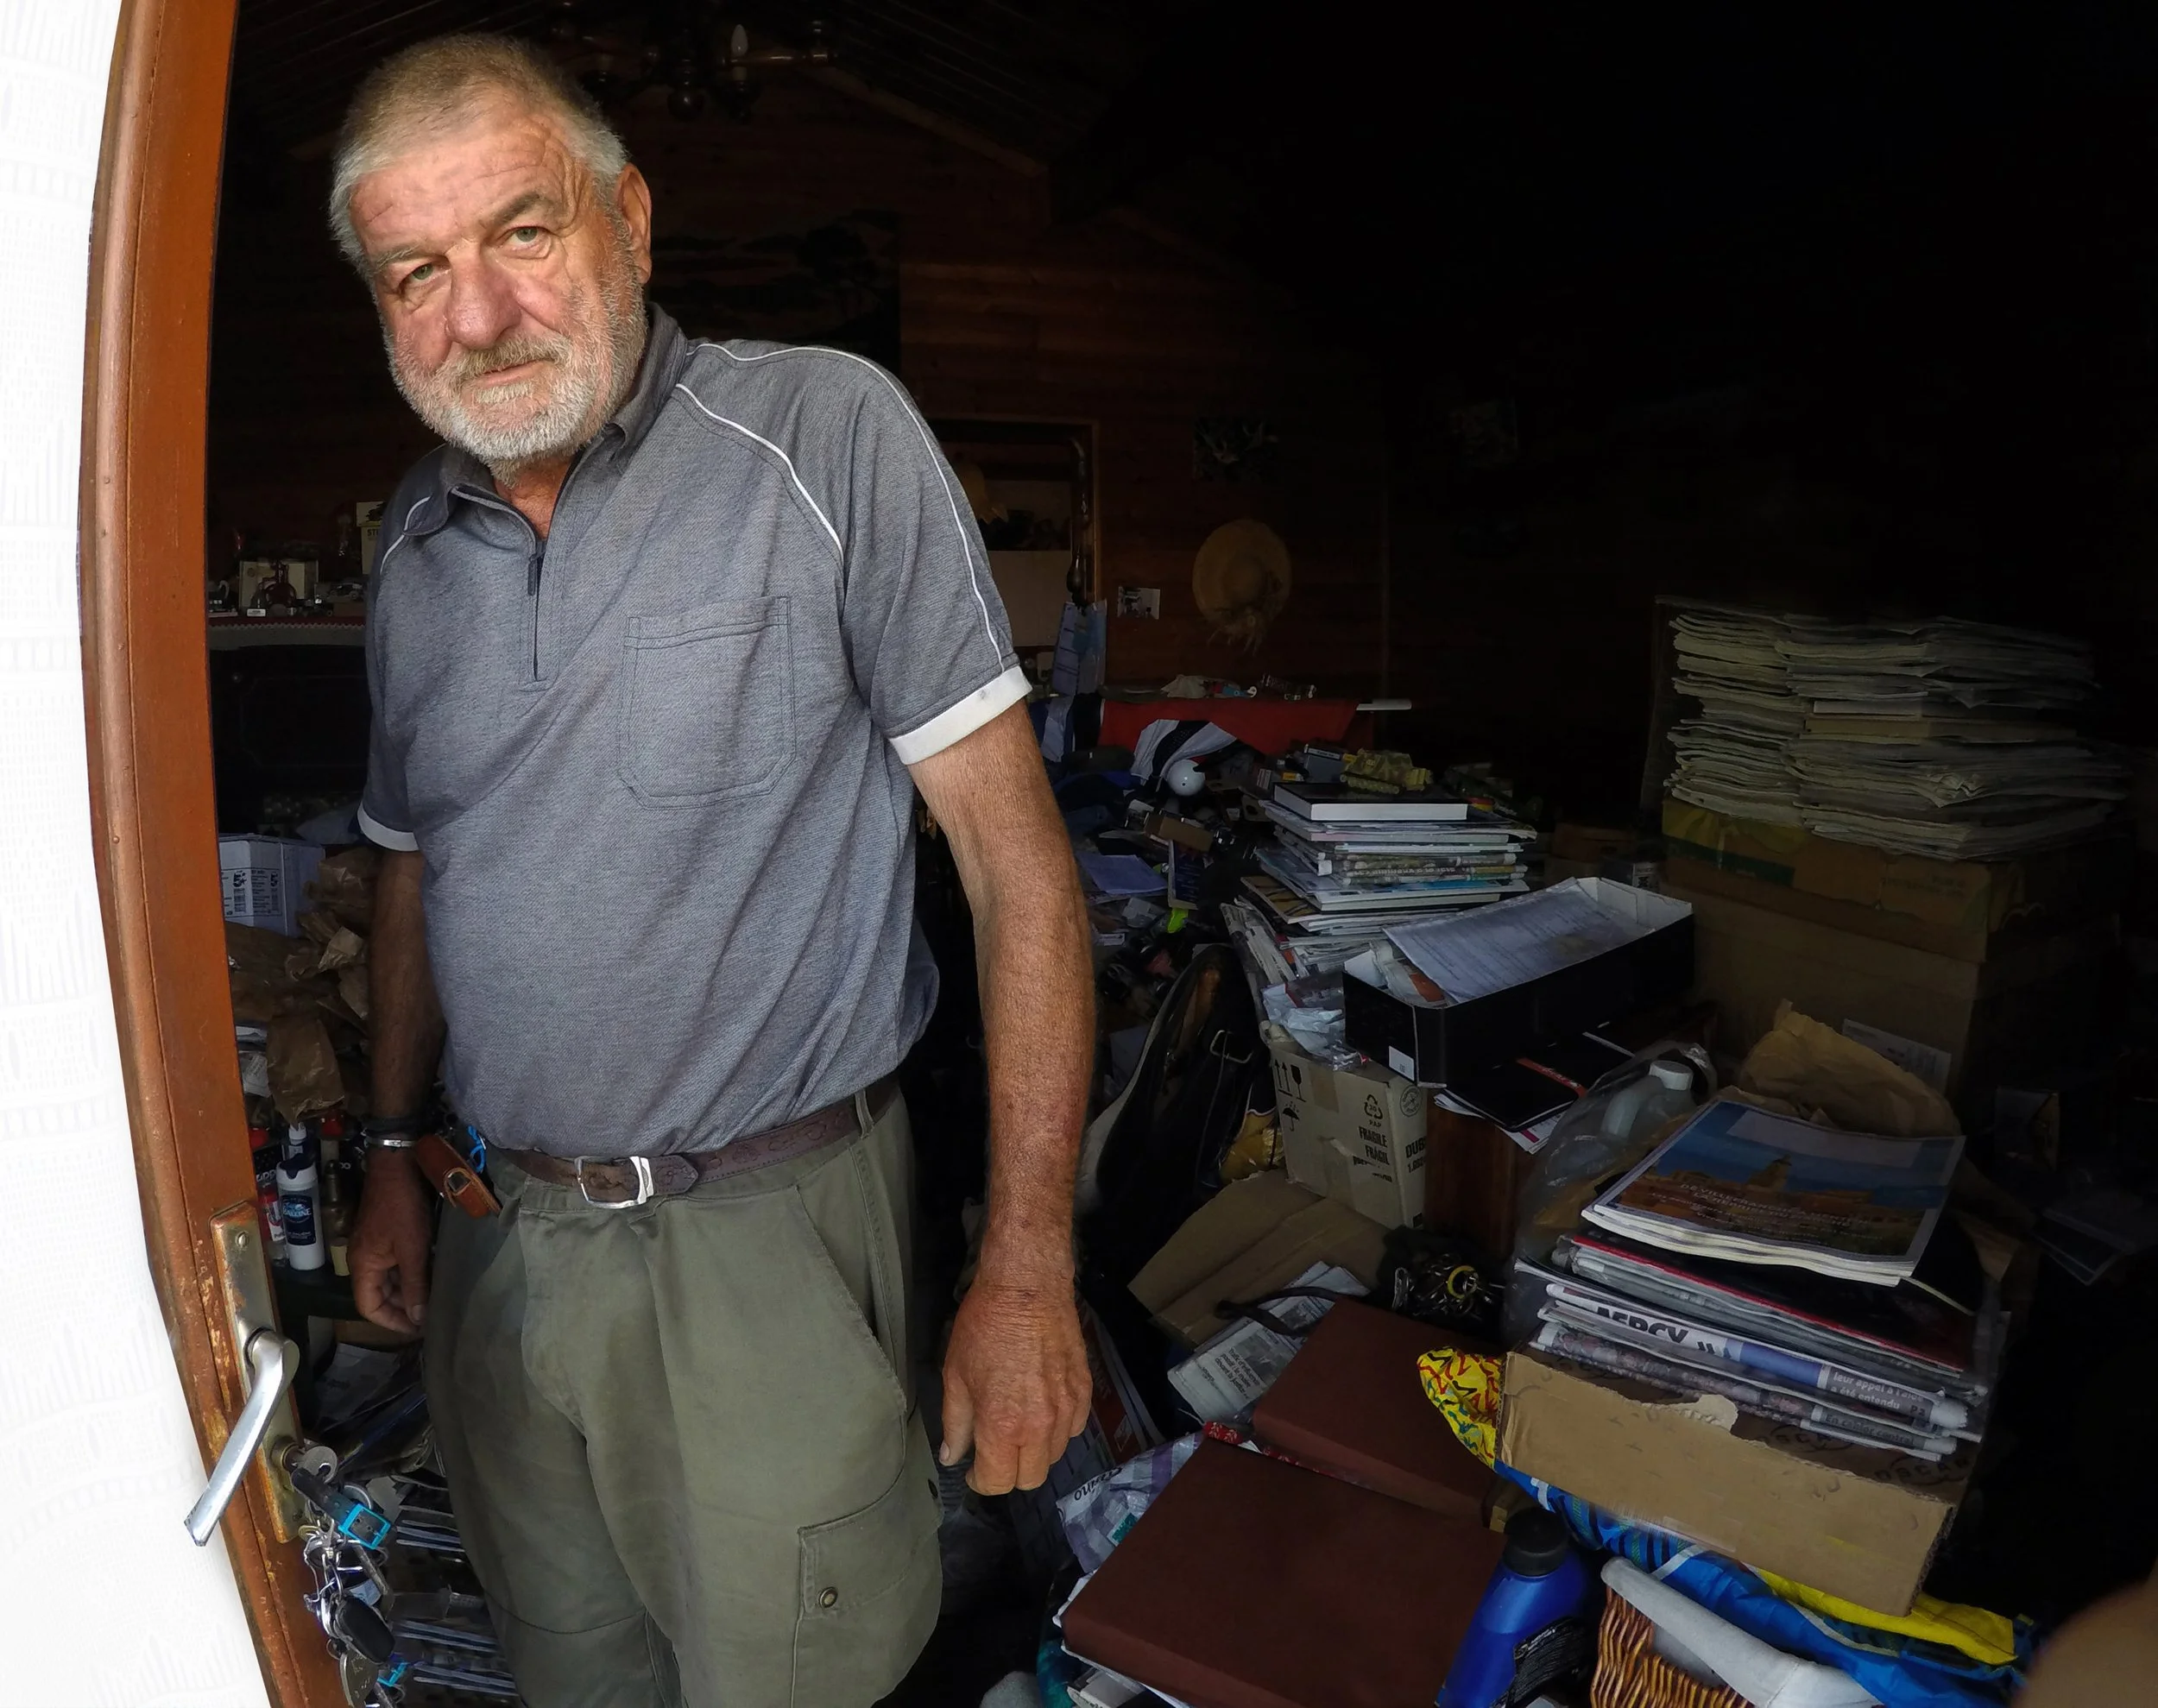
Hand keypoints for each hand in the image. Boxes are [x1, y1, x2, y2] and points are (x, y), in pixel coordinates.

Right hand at [349, 1157, 433, 1333]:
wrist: (397, 1165)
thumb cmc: (402, 1208)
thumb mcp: (412, 1248)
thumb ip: (415, 1284)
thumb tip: (419, 1318)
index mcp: (363, 1267)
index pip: (369, 1308)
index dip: (392, 1322)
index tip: (418, 1329)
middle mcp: (363, 1260)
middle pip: (379, 1296)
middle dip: (403, 1308)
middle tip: (431, 1316)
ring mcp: (374, 1248)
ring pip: (389, 1281)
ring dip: (408, 1291)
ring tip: (434, 1300)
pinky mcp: (385, 1237)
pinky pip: (395, 1265)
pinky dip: (410, 1274)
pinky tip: (430, 1276)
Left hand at [939, 1277, 1091, 1494]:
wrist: (1027, 1288)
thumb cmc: (985, 1326)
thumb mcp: (956, 1375)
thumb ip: (956, 1423)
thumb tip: (952, 1455)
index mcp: (1002, 1426)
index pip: (997, 1482)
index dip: (980, 1481)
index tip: (973, 1469)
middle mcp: (1039, 1426)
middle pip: (1030, 1479)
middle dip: (1008, 1473)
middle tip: (994, 1451)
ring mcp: (1066, 1409)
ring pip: (1054, 1456)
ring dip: (1034, 1452)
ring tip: (1018, 1427)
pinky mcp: (1084, 1391)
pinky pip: (1073, 1429)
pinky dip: (1058, 1430)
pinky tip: (1042, 1409)